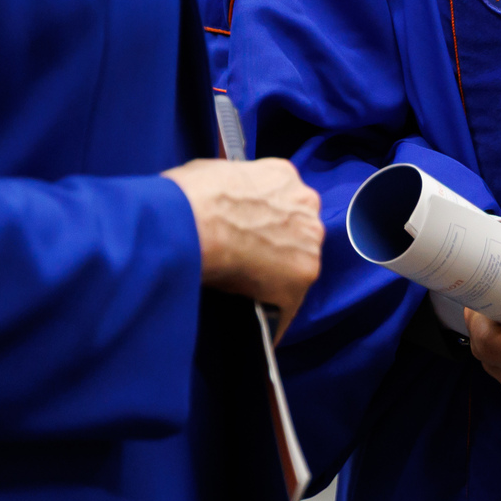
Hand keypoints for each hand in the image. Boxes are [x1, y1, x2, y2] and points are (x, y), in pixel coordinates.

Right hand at [163, 156, 322, 332]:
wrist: (194, 220)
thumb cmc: (191, 196)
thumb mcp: (214, 175)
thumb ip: (232, 190)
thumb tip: (220, 206)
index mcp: (284, 176)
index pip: (282, 203)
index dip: (265, 222)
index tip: (250, 235)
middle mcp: (306, 203)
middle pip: (297, 232)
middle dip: (277, 248)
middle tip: (247, 263)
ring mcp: (309, 240)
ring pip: (296, 266)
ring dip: (276, 280)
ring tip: (247, 296)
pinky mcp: (303, 275)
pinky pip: (287, 302)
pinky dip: (273, 315)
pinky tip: (254, 325)